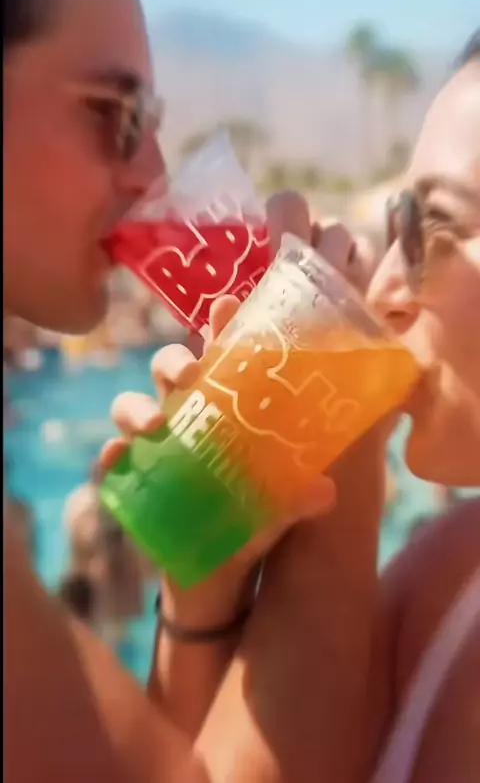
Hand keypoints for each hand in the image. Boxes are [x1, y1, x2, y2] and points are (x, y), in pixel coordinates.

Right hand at [99, 295, 333, 628]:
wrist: (220, 575)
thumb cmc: (254, 521)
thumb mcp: (281, 507)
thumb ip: (298, 498)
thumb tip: (324, 490)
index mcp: (227, 410)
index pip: (223, 357)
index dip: (222, 327)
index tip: (227, 305)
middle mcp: (187, 418)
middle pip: (169, 371)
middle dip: (174, 362)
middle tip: (189, 375)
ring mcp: (156, 448)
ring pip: (131, 407)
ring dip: (137, 407)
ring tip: (155, 424)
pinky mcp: (134, 481)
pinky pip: (113, 462)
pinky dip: (111, 456)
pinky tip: (117, 458)